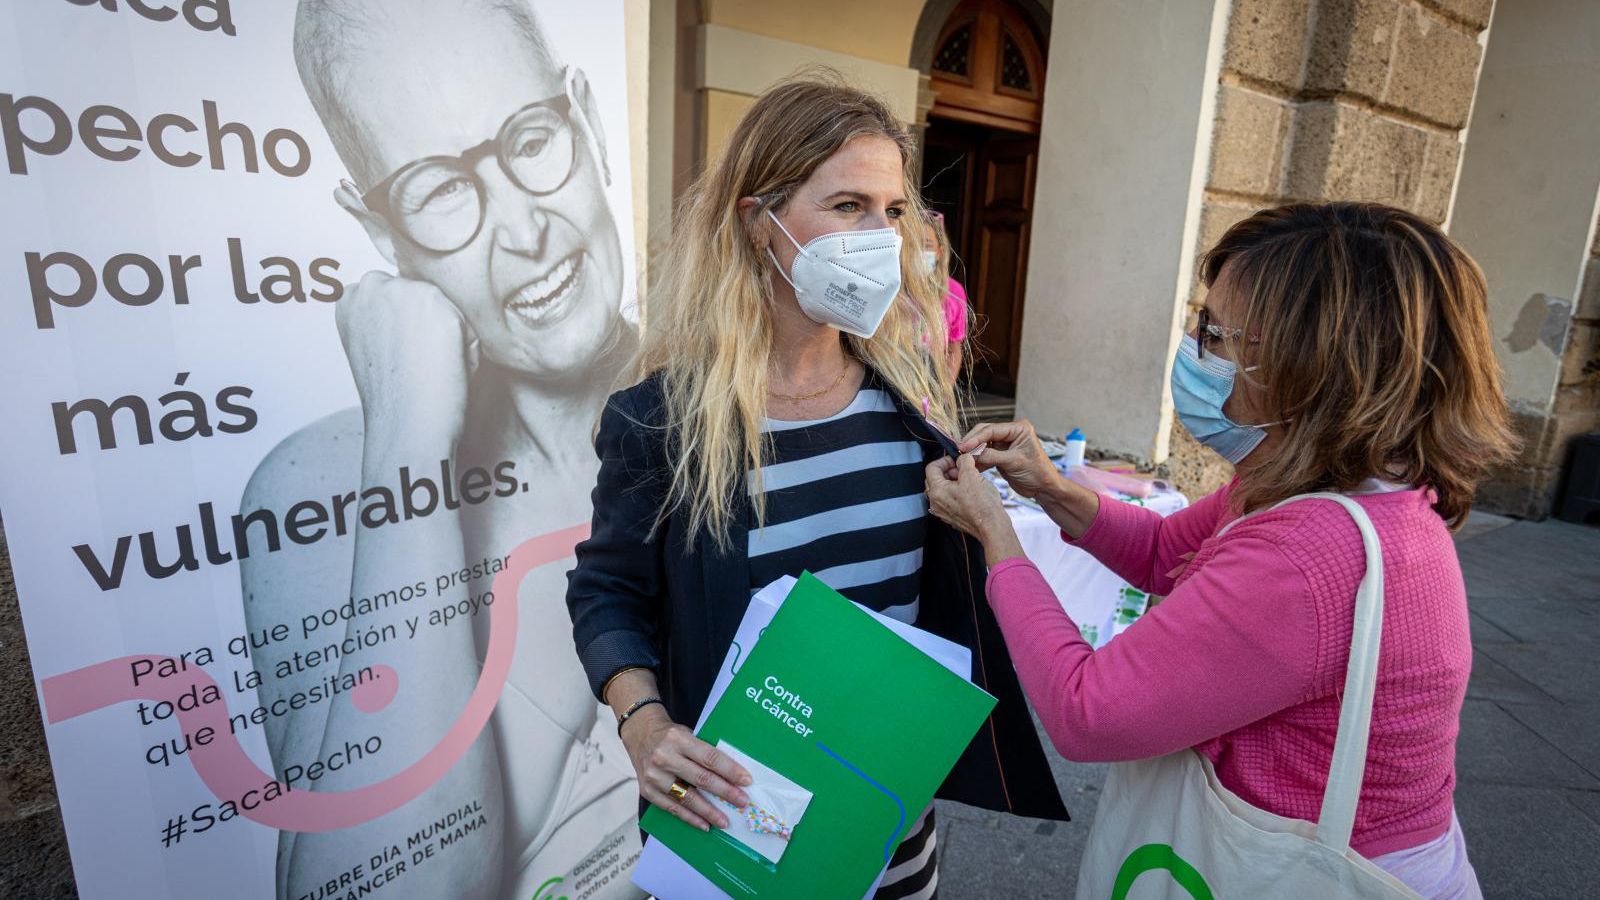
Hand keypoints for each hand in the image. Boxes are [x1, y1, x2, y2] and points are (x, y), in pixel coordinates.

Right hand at [336, 271, 474, 452]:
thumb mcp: (374, 347)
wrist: (406, 428)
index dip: (408, 329)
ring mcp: (403, 291)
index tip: (404, 358)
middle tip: (418, 367)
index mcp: (350, 299)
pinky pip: (469, 326)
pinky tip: (446, 370)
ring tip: (429, 369)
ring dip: (450, 337)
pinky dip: (468, 350)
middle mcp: (372, 286)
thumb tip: (414, 308)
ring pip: (448, 309)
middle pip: (424, 297)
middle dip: (429, 326)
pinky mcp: (435, 303)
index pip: (398, 296)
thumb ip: (386, 319)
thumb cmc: (395, 400)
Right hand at [619, 705, 751, 831]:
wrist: (640, 734)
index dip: (730, 770)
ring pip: (687, 798)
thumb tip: (733, 773)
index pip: (709, 757)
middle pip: (701, 779)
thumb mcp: (688, 733)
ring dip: (709, 812)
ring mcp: (654, 776)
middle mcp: (664, 757)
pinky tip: (704, 825)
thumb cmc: (670, 735)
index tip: (746, 781)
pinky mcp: (647, 791)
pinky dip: (690, 818)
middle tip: (742, 802)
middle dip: (725, 792)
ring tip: (725, 821)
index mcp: (678, 739)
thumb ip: (704, 751)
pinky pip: (672, 808)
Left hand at [925, 454, 1021, 562]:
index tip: (957, 460)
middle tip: (963, 469)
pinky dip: (956, 493)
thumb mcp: (972, 475)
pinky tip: (970, 492)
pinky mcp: (951, 518)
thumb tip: (962, 457)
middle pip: (934, 479)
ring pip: (942, 490)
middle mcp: (935, 503)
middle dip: (948, 470)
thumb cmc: (982, 504)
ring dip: (952, 481)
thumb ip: (964, 461)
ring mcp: (942, 512)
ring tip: (968, 480)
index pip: (932, 468)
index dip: (945, 460)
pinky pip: (949, 500)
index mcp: (937, 491)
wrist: (992, 528)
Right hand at [959, 419, 1061, 499]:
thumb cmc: (1037, 473)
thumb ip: (991, 456)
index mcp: (1019, 429)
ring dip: (973, 452)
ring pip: (983, 444)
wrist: (1044, 488)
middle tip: (959, 452)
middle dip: (972, 443)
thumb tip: (971, 454)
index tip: (963, 446)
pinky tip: (970, 466)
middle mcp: (1011, 433)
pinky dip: (978, 460)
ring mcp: (1005, 444)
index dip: (976, 438)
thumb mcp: (1013, 462)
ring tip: (962, 459)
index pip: (992, 429)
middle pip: (985, 434)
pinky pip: (985, 454)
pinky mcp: (1001, 454)